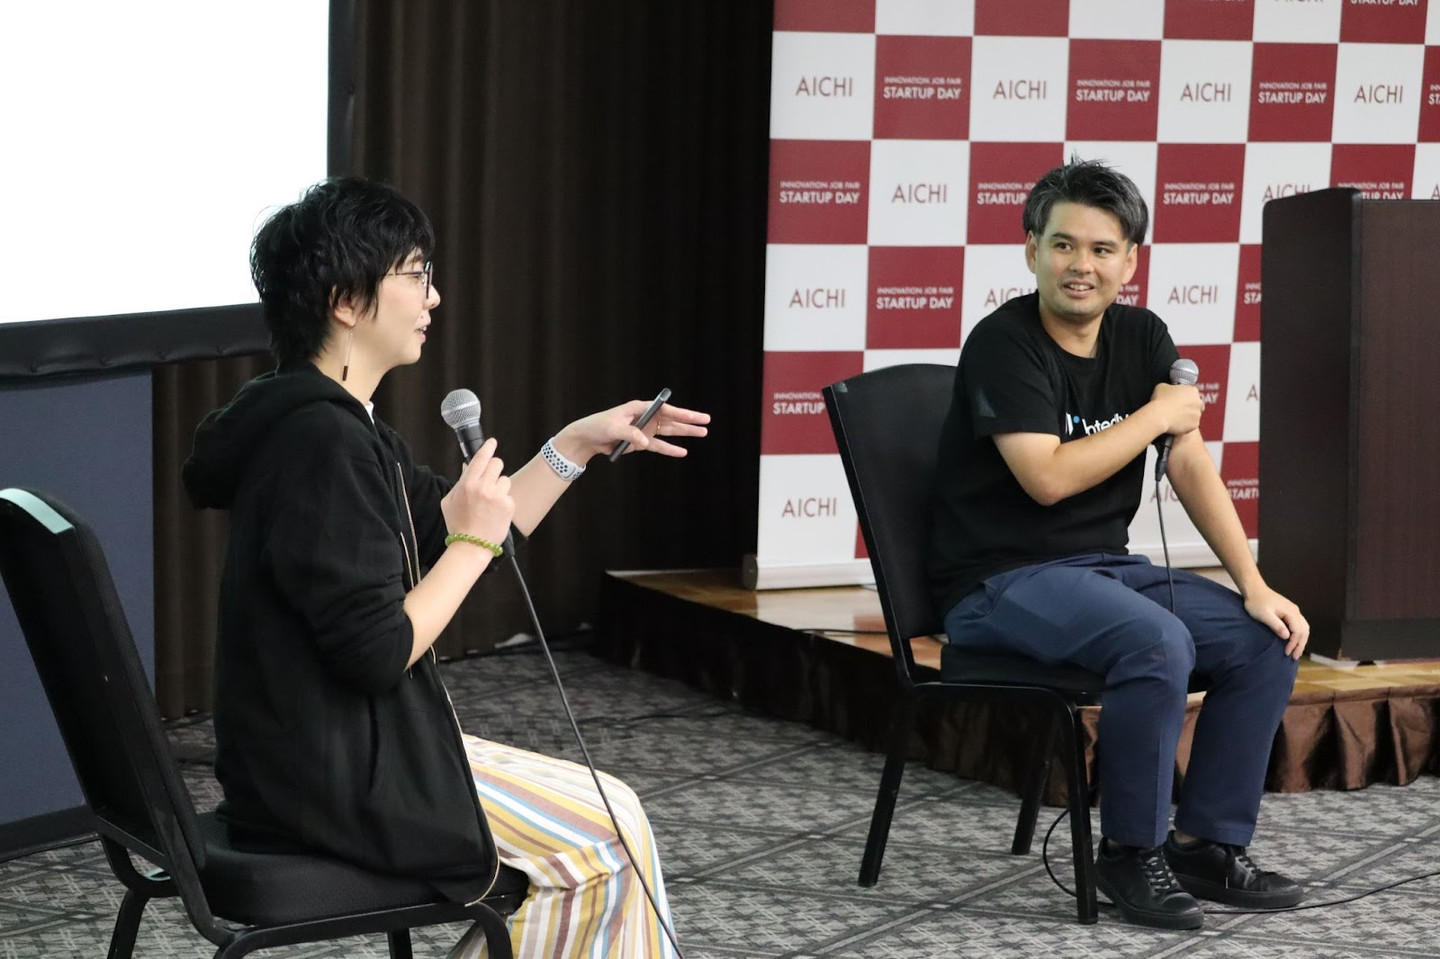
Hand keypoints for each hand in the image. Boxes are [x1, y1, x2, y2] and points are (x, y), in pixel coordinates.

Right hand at [440, 437, 513, 544]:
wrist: (471, 546)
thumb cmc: (458, 524)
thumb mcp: (449, 501)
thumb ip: (460, 482)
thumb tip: (468, 466)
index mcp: (467, 484)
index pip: (481, 458)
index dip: (488, 448)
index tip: (492, 442)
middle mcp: (483, 487)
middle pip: (497, 463)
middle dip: (494, 469)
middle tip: (491, 479)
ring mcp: (497, 496)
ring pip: (504, 479)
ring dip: (499, 487)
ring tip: (491, 503)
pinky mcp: (508, 505)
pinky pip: (508, 495)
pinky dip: (504, 502)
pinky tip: (496, 512)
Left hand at [553, 399, 710, 461]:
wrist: (587, 438)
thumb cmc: (598, 426)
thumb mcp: (613, 428)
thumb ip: (630, 434)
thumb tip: (645, 442)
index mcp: (638, 408)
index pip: (664, 409)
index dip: (679, 412)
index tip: (693, 416)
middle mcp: (645, 417)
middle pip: (671, 419)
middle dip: (689, 420)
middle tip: (706, 421)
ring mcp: (644, 430)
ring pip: (669, 431)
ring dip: (685, 433)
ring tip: (703, 433)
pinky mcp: (640, 442)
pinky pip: (659, 446)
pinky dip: (670, 449)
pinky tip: (683, 451)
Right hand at [1149, 382, 1203, 435]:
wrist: (1159, 416)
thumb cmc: (1160, 400)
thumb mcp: (1162, 386)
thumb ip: (1170, 388)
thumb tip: (1168, 391)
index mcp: (1192, 390)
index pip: (1193, 394)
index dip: (1185, 397)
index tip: (1179, 400)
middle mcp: (1198, 402)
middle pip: (1197, 405)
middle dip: (1190, 407)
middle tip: (1179, 409)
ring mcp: (1197, 414)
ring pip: (1194, 416)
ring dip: (1188, 417)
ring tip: (1175, 418)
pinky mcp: (1194, 425)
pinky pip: (1191, 426)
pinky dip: (1185, 426)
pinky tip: (1176, 424)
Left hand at [1243, 586, 1309, 659]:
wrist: (1254, 590)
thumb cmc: (1256, 602)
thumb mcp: (1264, 615)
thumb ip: (1276, 625)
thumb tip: (1287, 636)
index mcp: (1291, 612)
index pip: (1298, 631)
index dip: (1294, 643)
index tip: (1287, 653)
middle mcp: (1295, 611)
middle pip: (1304, 631)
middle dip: (1300, 645)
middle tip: (1294, 657)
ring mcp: (1293, 611)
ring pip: (1304, 628)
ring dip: (1301, 640)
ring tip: (1296, 651)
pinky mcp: (1289, 611)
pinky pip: (1299, 625)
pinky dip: (1299, 634)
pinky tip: (1294, 640)